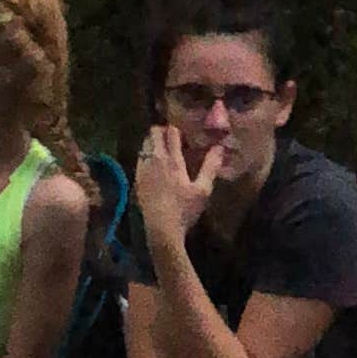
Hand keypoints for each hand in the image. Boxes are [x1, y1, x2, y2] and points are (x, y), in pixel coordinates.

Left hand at [130, 125, 223, 240]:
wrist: (161, 229)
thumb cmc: (184, 210)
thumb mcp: (203, 190)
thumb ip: (210, 167)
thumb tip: (219, 148)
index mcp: (173, 161)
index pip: (171, 133)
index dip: (177, 128)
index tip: (183, 131)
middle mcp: (155, 160)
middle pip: (153, 133)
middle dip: (162, 130)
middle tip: (173, 138)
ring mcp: (143, 169)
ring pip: (144, 144)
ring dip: (153, 142)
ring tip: (163, 149)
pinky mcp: (136, 178)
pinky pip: (139, 158)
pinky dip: (146, 155)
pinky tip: (154, 165)